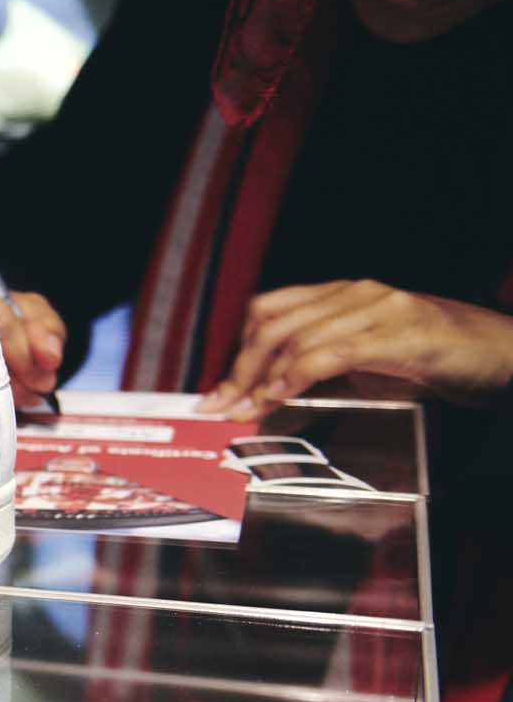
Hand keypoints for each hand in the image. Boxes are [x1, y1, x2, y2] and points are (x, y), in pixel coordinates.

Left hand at [199, 281, 512, 420]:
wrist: (505, 354)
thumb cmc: (439, 359)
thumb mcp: (369, 362)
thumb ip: (321, 369)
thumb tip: (269, 395)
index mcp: (344, 296)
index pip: (268, 311)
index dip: (236, 352)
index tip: (218, 393)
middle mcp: (357, 294)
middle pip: (272, 323)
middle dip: (239, 369)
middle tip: (222, 407)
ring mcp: (381, 309)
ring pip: (297, 336)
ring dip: (264, 378)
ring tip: (250, 408)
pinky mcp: (403, 334)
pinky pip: (335, 350)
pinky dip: (300, 374)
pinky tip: (284, 394)